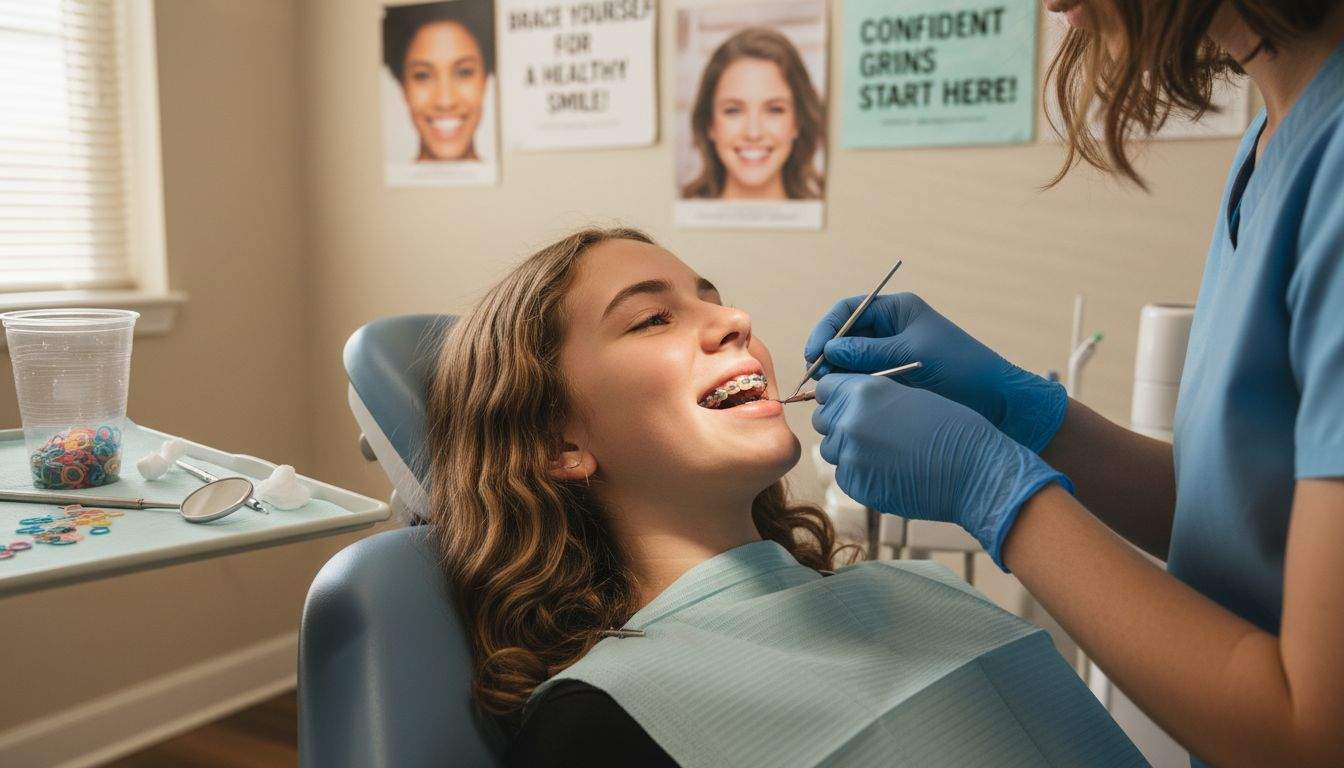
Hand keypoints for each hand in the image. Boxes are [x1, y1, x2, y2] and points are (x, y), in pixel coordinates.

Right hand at [804, 292, 1066, 452]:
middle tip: (817, 379)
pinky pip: (862, 382)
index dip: (826, 329)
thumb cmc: (963, 369)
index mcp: (898, 312)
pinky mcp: (894, 383)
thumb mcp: (914, 354)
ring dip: (836, 376)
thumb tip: (829, 350)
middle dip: (827, 356)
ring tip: (828, 393)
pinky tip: (844, 402)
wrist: (997, 403)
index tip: (815, 352)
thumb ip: (870, 352)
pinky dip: (850, 390)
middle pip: (844, 337)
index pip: (848, 311)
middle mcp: (891, 332)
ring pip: (849, 363)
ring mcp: (891, 358)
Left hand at [812, 373, 1070, 569]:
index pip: (826, 387)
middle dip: (839, 422)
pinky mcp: (855, 484)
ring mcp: (850, 455)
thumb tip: (846, 402)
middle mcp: (850, 420)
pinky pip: (845, 474)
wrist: (975, 472)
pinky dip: (860, 473)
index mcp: (864, 391)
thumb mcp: (910, 394)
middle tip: (869, 430)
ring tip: (884, 451)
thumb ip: (872, 396)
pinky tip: (889, 471)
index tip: (848, 403)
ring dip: (849, 449)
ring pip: (832, 448)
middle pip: (823, 418)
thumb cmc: (954, 429)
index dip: (837, 395)